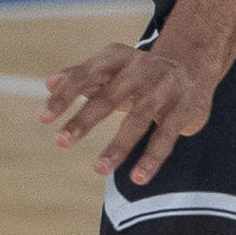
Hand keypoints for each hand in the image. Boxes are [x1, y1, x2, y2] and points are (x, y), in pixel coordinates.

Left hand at [38, 41, 217, 184]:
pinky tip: (137, 177)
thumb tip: (48, 84)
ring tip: (98, 169)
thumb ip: (81, 76)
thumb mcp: (111, 67)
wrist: (192, 62)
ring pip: (138, 119)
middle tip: (61, 141)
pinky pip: (166, 136)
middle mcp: (140, 69)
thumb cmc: (139, 71)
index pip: (85, 75)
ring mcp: (164, 88)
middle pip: (109, 96)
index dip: (64, 96)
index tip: (43, 118)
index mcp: (117, 57)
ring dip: (118, 145)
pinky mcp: (184, 109)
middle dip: (84, 119)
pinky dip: (151, 157)